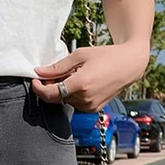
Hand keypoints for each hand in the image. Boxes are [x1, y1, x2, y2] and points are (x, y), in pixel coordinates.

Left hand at [32, 42, 149, 111]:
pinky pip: (74, 103)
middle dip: (50, 87)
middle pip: (56, 97)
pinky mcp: (93, 109)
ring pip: (65, 100)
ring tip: (73, 75)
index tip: (35, 80)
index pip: (50, 94)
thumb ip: (57, 67)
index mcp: (80, 84)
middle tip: (52, 73)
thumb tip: (39, 72)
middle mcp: (85, 98)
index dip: (38, 88)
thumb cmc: (106, 56)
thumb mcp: (79, 55)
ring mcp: (90, 106)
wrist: (129, 65)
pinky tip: (80, 82)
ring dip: (62, 90)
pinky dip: (72, 94)